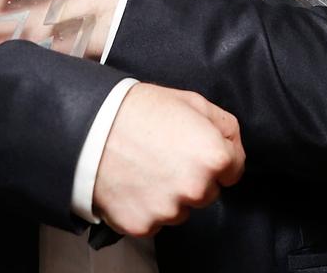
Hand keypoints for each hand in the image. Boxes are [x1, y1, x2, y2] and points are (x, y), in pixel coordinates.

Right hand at [93, 83, 244, 236]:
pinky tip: (134, 181)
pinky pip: (154, 220)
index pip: (234, 170)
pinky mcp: (143, 225)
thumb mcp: (190, 100)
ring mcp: (169, 211)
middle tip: (166, 152)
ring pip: (181, 209)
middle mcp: (196, 189)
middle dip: (193, 176)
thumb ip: (223, 125)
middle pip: (207, 192)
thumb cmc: (139, 109)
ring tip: (146, 164)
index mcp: (213, 156)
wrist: (91, 126)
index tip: (195, 147)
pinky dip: (146, 205)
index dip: (215, 155)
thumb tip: (234, 146)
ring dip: (170, 194)